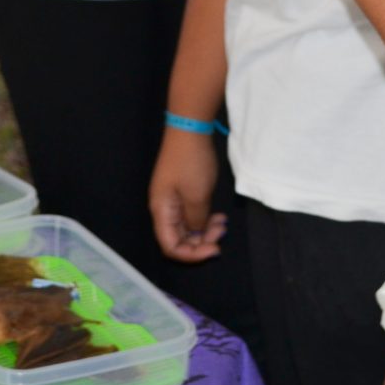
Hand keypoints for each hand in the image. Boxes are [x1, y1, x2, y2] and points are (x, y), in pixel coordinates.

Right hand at [149, 128, 227, 262]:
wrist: (189, 129)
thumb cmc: (191, 163)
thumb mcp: (197, 196)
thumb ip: (196, 221)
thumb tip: (197, 234)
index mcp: (161, 212)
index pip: (170, 247)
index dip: (191, 255)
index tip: (214, 249)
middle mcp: (164, 209)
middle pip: (178, 238)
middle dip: (201, 241)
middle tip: (221, 232)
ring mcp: (172, 200)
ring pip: (187, 227)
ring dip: (205, 230)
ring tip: (223, 222)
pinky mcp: (181, 191)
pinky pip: (191, 214)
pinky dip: (205, 219)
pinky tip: (218, 215)